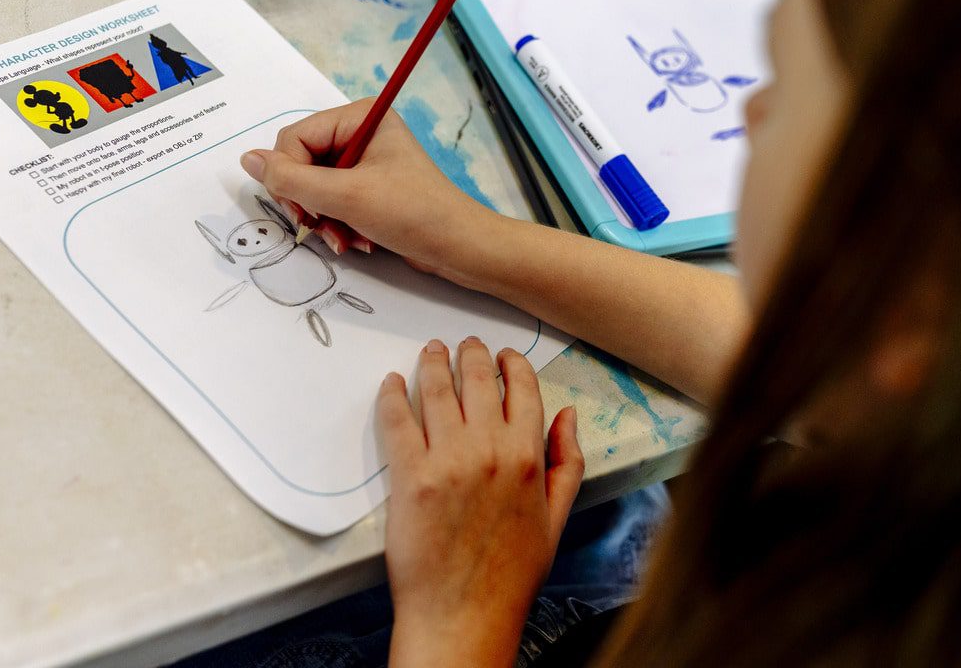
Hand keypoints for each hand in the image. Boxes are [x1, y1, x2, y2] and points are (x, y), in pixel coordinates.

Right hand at [238, 100, 496, 277]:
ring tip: (345, 238)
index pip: (294, 138)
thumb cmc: (413, 214)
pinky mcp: (369, 187)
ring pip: (313, 187)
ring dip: (323, 218)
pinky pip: (332, 201)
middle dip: (309, 202)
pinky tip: (355, 240)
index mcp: (359, 117)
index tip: (304, 211)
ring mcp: (365, 161)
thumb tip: (247, 160)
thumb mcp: (346, 197)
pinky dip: (337, 224)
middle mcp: (360, 132)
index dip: (289, 177)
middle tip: (324, 227)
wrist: (459, 247)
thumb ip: (292, 180)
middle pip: (300, 163)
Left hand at [379, 338, 583, 667]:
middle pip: (479, 380)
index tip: (504, 356)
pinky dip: (393, 395)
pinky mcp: (410, 477)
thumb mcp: (556, 518)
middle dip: (471, 354)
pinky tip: (392, 384)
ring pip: (439, 391)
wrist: (463, 615)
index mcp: (529, 457)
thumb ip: (567, 462)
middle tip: (463, 345)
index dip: (512, 364)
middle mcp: (490, 451)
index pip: (523, 388)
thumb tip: (568, 416)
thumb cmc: (511, 574)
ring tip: (430, 352)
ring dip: (434, 363)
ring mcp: (448, 461)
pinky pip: (398, 421)